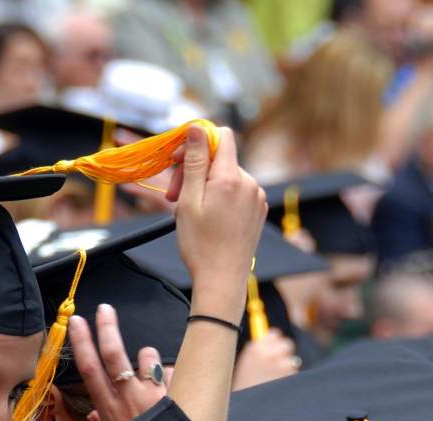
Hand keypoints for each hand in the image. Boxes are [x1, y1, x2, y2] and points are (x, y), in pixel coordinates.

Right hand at [68, 305, 165, 420]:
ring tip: (148, 363)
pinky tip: (171, 381)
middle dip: (106, 329)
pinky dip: (169, 372)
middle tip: (104, 309)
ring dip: (147, 355)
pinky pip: (171, 372)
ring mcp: (151, 398)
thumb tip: (90, 415)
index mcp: (108, 409)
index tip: (76, 322)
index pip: (89, 370)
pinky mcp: (172, 398)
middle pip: (113, 356)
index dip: (82, 344)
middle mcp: (127, 400)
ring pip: (146, 357)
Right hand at [167, 125, 266, 322]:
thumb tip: (197, 127)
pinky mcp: (259, 210)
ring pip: (227, 176)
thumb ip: (194, 161)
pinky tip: (209, 217)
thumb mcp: (188, 200)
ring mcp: (257, 197)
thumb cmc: (200, 245)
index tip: (179, 160)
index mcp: (231, 178)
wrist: (222, 280)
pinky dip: (220, 197)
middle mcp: (250, 183)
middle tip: (173, 196)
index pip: (221, 135)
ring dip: (206, 185)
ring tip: (191, 211)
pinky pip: (237, 191)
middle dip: (195, 169)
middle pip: (220, 158)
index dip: (197, 141)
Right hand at [232, 329, 299, 389]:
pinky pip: (293, 372)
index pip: (274, 334)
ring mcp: (282, 365)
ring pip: (291, 359)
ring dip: (286, 366)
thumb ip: (258, 350)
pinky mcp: (290, 377)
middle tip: (277, 361)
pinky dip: (288, 377)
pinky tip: (278, 385)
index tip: (273, 346)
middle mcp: (270, 355)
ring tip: (274, 378)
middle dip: (283, 352)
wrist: (247, 407)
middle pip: (286, 344)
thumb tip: (273, 341)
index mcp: (256, 349)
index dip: (274, 341)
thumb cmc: (244, 387)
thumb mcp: (245, 364)